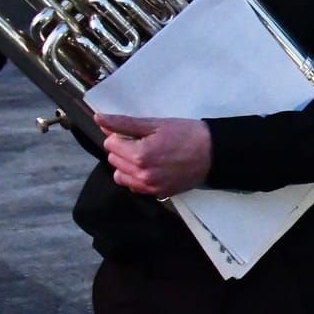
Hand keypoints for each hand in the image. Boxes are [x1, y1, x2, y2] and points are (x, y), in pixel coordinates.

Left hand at [95, 113, 212, 197]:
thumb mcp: (155, 124)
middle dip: (123, 149)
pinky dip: (137, 177)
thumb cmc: (187, 134)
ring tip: (146, 156)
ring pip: (120, 176)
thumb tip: (98, 119)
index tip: (139, 133)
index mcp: (139, 155)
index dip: (122, 135)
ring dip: (127, 165)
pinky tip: (152, 168)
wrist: (214, 153)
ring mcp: (150, 187)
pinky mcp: (158, 194)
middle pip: (113, 160)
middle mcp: (141, 175)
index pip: (110, 144)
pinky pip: (135, 187)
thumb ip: (124, 123)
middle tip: (145, 142)